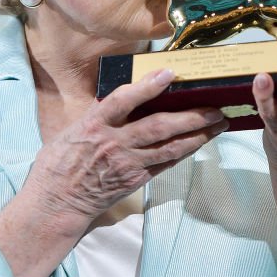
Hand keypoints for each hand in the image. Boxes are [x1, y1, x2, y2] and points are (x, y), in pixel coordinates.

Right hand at [0, 67, 227, 276]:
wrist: (56, 203)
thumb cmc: (60, 163)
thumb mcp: (72, 129)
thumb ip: (100, 113)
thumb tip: (127, 94)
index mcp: (94, 125)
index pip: (123, 100)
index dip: (147, 86)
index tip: (169, 73)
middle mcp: (113, 143)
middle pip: (158, 126)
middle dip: (191, 116)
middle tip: (216, 106)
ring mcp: (127, 164)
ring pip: (169, 147)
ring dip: (198, 135)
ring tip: (219, 123)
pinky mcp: (135, 180)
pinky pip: (165, 163)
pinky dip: (184, 152)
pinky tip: (200, 142)